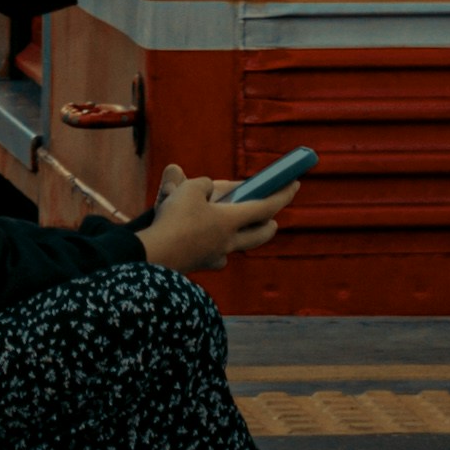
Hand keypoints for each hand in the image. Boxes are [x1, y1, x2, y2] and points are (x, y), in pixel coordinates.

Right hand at [137, 166, 295, 275]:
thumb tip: (204, 189)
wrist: (154, 255)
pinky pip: (215, 255)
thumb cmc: (174, 219)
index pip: (266, 206)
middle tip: (273, 218)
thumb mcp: (189, 189)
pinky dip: (215, 246)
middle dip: (269, 224)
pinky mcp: (200, 264)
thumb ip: (202, 184)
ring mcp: (215, 256)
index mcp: (231, 221)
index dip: (282, 194)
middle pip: (259, 235)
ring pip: (236, 245)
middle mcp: (229, 241)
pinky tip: (208, 243)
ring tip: (237, 227)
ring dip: (242, 235)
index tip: (295, 184)